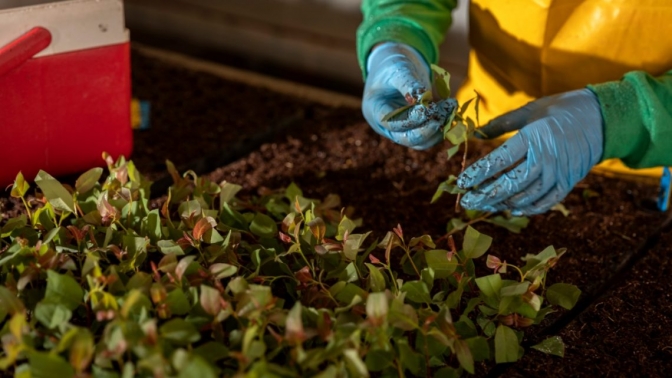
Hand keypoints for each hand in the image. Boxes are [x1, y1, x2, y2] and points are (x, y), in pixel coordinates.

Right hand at [362, 42, 455, 149]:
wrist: (394, 69)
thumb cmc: (393, 66)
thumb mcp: (398, 69)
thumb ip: (409, 83)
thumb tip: (424, 99)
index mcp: (374, 109)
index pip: (391, 122)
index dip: (411, 119)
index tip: (430, 107)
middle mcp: (384, 125)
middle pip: (405, 138)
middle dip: (427, 128)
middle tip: (446, 112)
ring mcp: (398, 130)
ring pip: (419, 142)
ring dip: (437, 129)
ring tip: (451, 108)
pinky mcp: (412, 130)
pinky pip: (427, 138)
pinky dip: (441, 128)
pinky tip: (450, 111)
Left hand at [457, 89, 603, 214]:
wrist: (601, 118)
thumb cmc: (560, 110)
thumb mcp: (529, 110)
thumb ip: (500, 124)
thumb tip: (474, 134)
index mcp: (533, 137)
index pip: (499, 160)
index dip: (478, 173)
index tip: (461, 182)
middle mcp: (546, 158)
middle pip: (510, 184)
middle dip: (485, 195)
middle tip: (466, 201)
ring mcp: (558, 173)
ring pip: (525, 197)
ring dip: (502, 203)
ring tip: (484, 205)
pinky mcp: (568, 183)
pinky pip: (545, 202)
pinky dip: (527, 209)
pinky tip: (511, 209)